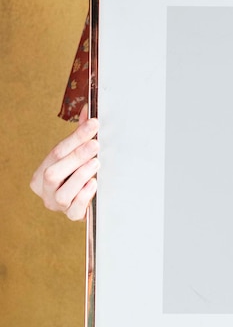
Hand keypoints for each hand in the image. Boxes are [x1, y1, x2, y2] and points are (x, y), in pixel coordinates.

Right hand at [30, 104, 99, 220]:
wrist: (83, 203)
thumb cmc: (77, 175)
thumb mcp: (77, 155)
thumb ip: (81, 136)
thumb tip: (89, 111)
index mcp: (41, 172)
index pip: (57, 152)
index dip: (76, 137)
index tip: (94, 124)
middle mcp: (45, 190)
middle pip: (53, 173)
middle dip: (75, 157)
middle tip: (95, 145)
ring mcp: (57, 205)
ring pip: (62, 192)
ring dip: (80, 176)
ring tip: (96, 164)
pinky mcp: (71, 216)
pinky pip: (74, 210)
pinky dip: (84, 196)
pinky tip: (94, 184)